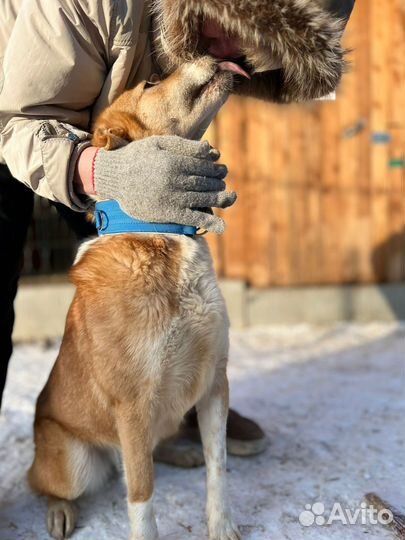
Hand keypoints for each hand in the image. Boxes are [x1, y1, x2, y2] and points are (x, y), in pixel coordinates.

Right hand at [82, 136, 235, 233]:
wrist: (113, 177)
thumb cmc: (137, 157)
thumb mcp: (159, 143)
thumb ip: (186, 145)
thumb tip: (212, 151)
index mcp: (172, 161)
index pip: (203, 166)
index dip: (215, 168)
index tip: (221, 170)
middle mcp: (173, 180)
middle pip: (205, 182)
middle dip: (218, 182)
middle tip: (223, 182)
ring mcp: (171, 198)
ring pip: (203, 199)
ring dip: (219, 199)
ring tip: (229, 197)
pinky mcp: (167, 214)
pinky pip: (192, 218)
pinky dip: (208, 223)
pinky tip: (221, 227)